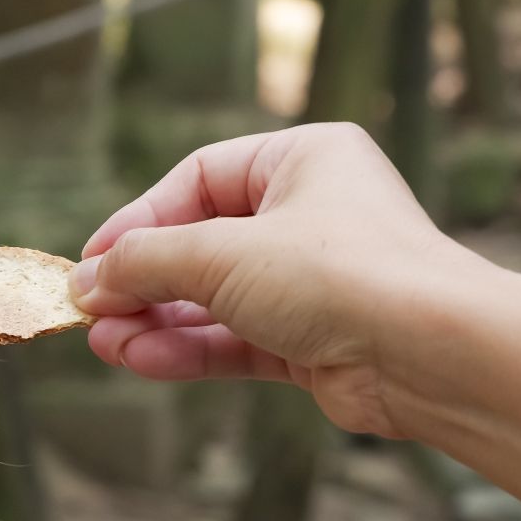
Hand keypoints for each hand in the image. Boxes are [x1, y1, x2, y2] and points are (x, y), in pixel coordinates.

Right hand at [70, 125, 483, 436]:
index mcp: (303, 159)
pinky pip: (238, 340)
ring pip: (216, 299)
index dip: (139, 221)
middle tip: (92, 312)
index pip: (197, 180)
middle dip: (143, 282)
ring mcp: (315, 281)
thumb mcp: (223, 253)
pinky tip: (144, 360)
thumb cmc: (343, 274)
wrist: (432, 353)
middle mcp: (311, 214)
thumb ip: (147, 262)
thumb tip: (88, 280)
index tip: (92, 262)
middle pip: (202, 244)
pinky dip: (191, 350)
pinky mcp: (316, 341)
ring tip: (107, 345)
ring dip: (159, 322)